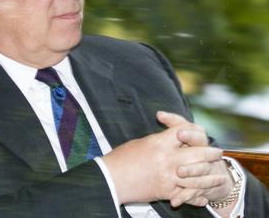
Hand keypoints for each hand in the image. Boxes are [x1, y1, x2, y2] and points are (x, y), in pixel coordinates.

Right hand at [102, 111, 222, 204]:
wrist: (110, 179)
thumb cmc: (121, 158)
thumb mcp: (141, 143)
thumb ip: (159, 141)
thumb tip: (171, 140)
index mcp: (159, 143)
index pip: (186, 131)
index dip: (195, 131)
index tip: (201, 134)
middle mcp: (167, 159)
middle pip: (199, 153)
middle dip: (211, 153)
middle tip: (217, 153)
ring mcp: (168, 176)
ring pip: (199, 176)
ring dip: (211, 176)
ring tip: (218, 175)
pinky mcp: (166, 192)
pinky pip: (188, 194)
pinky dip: (197, 196)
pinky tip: (203, 196)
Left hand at [157, 112, 234, 207]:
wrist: (214, 175)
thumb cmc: (193, 150)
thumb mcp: (184, 135)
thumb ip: (174, 123)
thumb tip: (159, 113)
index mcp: (199, 140)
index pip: (198, 132)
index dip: (189, 132)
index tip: (179, 133)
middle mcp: (206, 155)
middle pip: (203, 152)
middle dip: (192, 154)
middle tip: (179, 154)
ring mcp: (207, 171)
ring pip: (202, 171)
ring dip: (191, 173)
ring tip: (179, 173)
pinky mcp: (204, 188)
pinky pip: (196, 193)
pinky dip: (185, 197)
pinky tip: (175, 201)